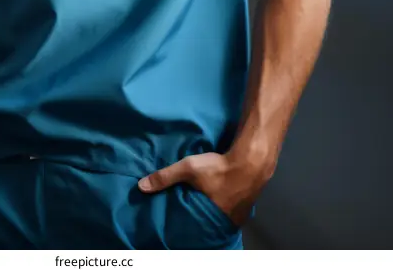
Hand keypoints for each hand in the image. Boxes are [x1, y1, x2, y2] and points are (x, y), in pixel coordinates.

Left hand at [138, 150, 270, 227]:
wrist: (251, 162)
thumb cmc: (219, 168)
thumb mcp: (189, 168)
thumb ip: (165, 177)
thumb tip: (141, 187)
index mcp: (209, 219)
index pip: (191, 230)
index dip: (182, 227)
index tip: (171, 224)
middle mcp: (223, 223)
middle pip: (204, 226)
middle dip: (194, 222)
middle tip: (182, 216)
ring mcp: (235, 219)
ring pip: (216, 221)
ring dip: (207, 216)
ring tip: (195, 210)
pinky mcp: (243, 211)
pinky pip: (226, 216)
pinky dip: (219, 211)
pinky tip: (213, 204)